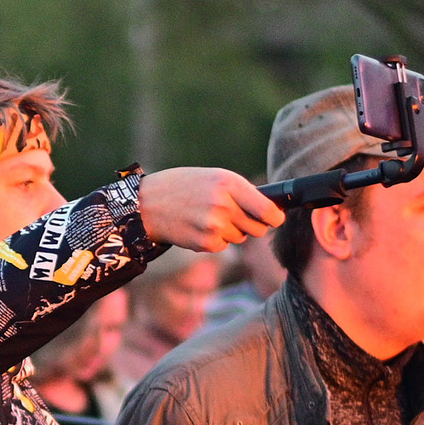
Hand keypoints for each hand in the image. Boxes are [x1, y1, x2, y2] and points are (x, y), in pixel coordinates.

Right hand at [136, 168, 282, 251]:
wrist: (148, 205)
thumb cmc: (183, 187)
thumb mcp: (213, 178)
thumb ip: (240, 192)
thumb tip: (270, 210)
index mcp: (228, 183)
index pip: (267, 209)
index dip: (275, 217)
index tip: (275, 218)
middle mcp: (223, 204)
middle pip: (257, 228)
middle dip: (252, 225)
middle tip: (237, 218)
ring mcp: (214, 225)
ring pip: (239, 237)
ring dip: (230, 231)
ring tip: (207, 217)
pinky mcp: (204, 243)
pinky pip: (223, 246)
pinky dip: (215, 240)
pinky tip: (198, 228)